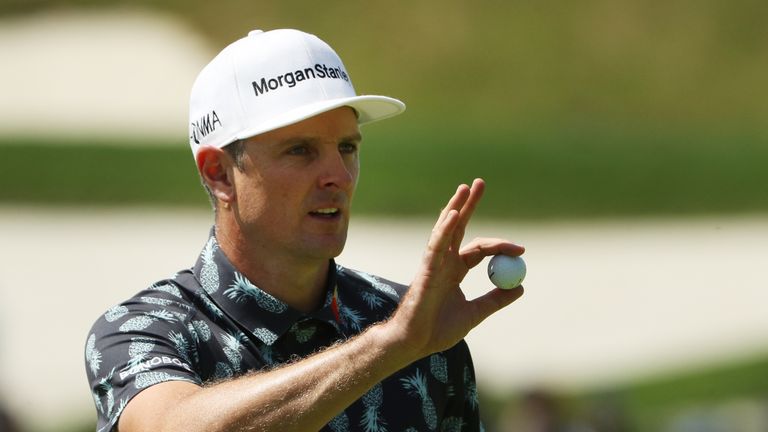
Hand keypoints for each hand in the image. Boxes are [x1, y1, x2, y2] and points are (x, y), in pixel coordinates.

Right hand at [387, 178, 524, 360]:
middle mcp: (444, 261)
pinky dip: (446, 228)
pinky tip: (455, 213)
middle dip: (470, 204)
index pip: (480, 249)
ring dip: (457, 206)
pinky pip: (437, 244)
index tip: (521, 250)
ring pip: (447, 228)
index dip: (501, 246)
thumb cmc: (438, 330)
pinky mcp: (427, 268)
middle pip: (460, 226)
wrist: (416, 342)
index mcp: (455, 270)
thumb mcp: (475, 313)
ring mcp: (434, 262)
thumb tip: (521, 287)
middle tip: (480, 183)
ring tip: (466, 188)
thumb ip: (496, 299)